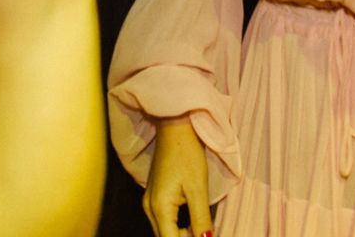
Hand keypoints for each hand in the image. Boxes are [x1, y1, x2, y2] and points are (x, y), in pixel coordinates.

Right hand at [144, 118, 212, 236]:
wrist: (174, 128)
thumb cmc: (187, 153)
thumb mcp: (198, 188)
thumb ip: (200, 218)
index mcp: (159, 208)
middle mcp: (149, 208)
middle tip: (204, 234)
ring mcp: (149, 202)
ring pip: (164, 232)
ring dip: (181, 235)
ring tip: (200, 230)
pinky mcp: (154, 197)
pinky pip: (164, 221)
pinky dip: (177, 227)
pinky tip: (191, 223)